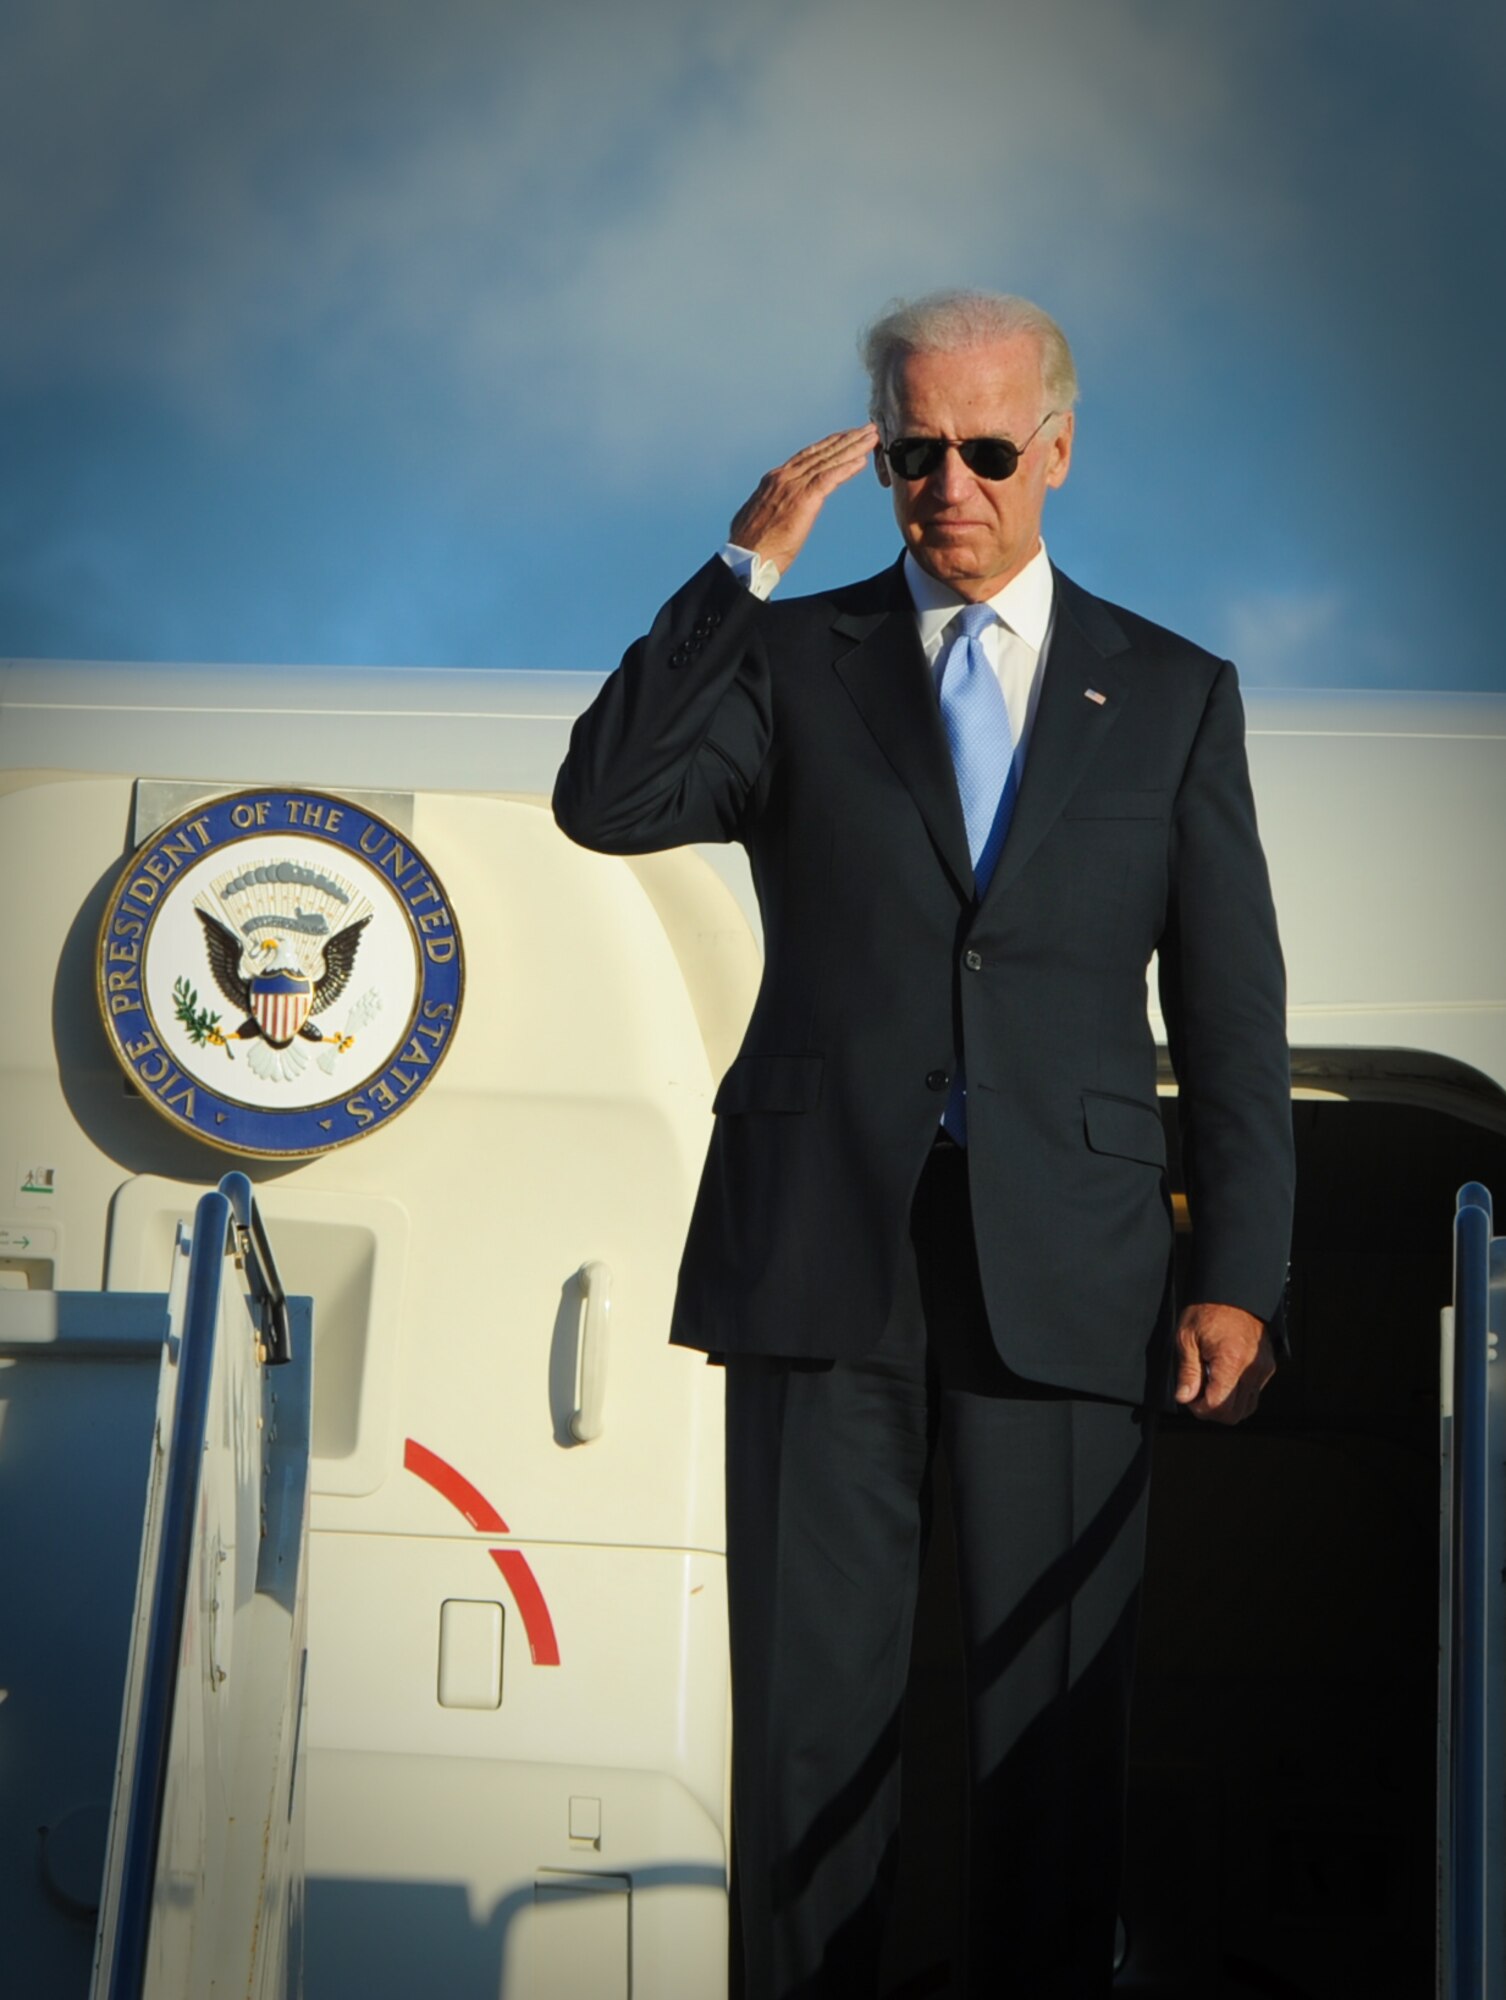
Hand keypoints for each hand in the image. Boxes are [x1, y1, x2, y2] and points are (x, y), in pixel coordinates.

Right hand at [728, 425, 878, 573]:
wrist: (746, 559)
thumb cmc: (752, 547)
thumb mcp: (758, 517)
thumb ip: (770, 506)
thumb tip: (772, 509)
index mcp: (774, 480)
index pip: (806, 456)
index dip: (828, 445)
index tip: (844, 437)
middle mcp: (784, 477)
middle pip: (821, 452)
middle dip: (845, 439)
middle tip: (866, 429)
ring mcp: (794, 486)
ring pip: (829, 460)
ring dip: (853, 447)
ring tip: (871, 437)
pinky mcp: (804, 499)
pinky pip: (830, 478)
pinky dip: (847, 467)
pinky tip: (863, 460)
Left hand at [1173, 1301, 1273, 1423]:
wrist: (1235, 1291)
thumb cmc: (1209, 1310)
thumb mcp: (1187, 1338)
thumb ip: (1187, 1372)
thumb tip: (1184, 1398)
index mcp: (1232, 1361)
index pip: (1219, 1406)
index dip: (1200, 1409)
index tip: (1189, 1397)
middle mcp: (1253, 1369)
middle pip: (1234, 1414)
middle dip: (1212, 1410)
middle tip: (1197, 1393)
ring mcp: (1263, 1370)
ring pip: (1246, 1408)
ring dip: (1226, 1405)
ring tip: (1209, 1385)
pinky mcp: (1267, 1368)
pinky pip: (1253, 1394)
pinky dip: (1237, 1395)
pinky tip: (1222, 1379)